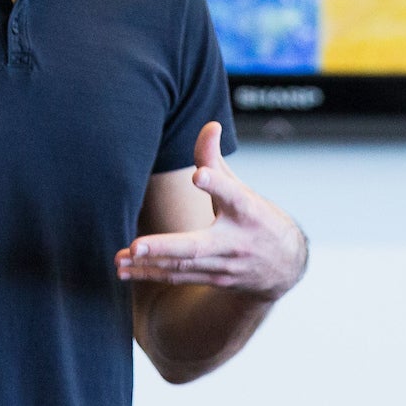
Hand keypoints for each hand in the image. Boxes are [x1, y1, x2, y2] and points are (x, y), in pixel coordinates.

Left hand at [116, 122, 307, 300]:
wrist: (286, 265)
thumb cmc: (256, 217)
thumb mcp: (241, 187)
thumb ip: (216, 159)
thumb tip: (210, 124)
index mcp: (246, 210)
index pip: (232, 193)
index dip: (216, 183)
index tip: (198, 175)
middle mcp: (235, 241)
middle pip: (198, 246)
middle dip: (165, 246)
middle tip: (136, 246)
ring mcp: (224, 265)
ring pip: (182, 266)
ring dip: (148, 265)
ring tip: (120, 258)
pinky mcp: (214, 280)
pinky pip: (178, 278)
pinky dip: (151, 275)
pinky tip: (125, 271)